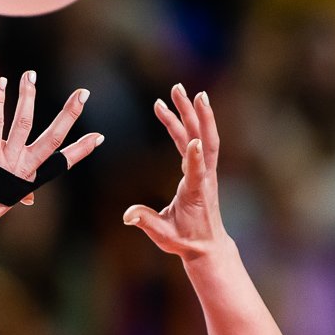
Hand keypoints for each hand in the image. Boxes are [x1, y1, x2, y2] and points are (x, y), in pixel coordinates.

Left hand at [0, 70, 99, 226]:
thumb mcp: (6, 198)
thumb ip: (20, 192)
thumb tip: (30, 197)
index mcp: (30, 178)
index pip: (62, 161)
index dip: (81, 149)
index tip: (99, 137)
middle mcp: (23, 168)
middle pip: (52, 138)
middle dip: (69, 114)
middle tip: (84, 93)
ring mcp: (6, 160)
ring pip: (23, 123)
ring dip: (28, 96)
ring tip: (31, 74)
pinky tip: (1, 83)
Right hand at [124, 84, 229, 260]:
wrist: (207, 244)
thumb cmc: (185, 241)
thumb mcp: (164, 236)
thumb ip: (146, 223)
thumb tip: (127, 216)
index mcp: (197, 193)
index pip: (198, 172)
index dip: (196, 157)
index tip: (193, 140)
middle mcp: (205, 177)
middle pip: (204, 141)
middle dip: (194, 115)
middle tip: (182, 91)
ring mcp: (204, 170)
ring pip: (200, 135)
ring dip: (189, 112)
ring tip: (176, 90)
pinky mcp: (199, 168)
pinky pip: (192, 141)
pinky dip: (182, 124)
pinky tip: (171, 110)